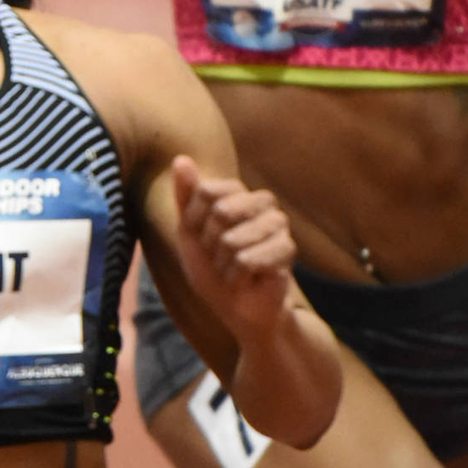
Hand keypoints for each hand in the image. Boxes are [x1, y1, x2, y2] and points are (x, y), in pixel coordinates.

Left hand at [171, 156, 295, 336]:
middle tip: (221, 258)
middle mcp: (264, 202)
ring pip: (232, 240)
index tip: (202, 238)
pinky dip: (238, 278)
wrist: (239, 309)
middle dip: (210, 244)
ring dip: (223, 265)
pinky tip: (247, 281)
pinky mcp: (287, 249)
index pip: (206, 192)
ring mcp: (279, 224)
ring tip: (234, 270)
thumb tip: (180, 158)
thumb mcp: (189, 233)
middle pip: (220, 212)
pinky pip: (246, 261)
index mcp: (240, 193)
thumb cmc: (214, 270)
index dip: (194, 222)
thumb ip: (186, 197)